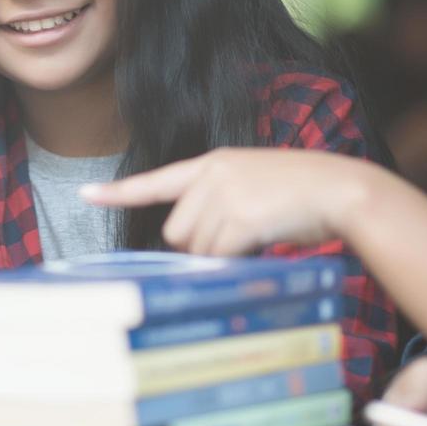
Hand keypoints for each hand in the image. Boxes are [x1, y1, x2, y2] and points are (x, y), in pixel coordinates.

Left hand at [81, 148, 377, 255]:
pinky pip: (219, 256)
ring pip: (197, 249)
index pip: (156, 180)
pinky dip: (235, 262)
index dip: (118, 192)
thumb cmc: (304, 195)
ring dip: (221, 256)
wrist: (341, 189)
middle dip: (200, 247)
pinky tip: (262, 243)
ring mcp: (224, 193)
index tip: (84, 194)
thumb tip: (197, 250)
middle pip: (177, 232)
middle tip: (240, 238)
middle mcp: (212, 174)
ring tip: (259, 234)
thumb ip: (220, 208)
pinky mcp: (239, 216)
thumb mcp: (255, 188)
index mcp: (213, 164)